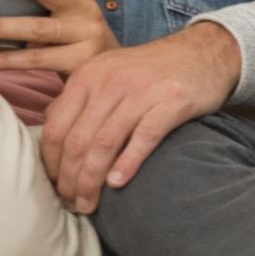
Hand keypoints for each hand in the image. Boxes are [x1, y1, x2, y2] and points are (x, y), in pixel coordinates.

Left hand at [36, 20, 238, 212]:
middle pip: (78, 140)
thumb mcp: (108, 72)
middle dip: (70, 179)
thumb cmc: (152, 70)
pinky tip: (117, 184)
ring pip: (105, 143)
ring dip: (92, 180)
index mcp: (88, 76)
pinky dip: (128, 164)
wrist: (204, 51)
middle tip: (70, 203)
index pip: (56, 127)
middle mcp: (110, 81)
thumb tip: (50, 129)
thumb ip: (80, 97)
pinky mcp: (173, 101)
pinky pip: (144, 137)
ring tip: (89, 204)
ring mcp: (142, 91)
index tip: (54, 185)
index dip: (51, 162)